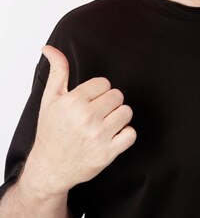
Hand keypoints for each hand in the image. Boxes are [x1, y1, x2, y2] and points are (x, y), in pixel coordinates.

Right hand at [27, 45, 136, 194]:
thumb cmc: (51, 132)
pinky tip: (111, 136)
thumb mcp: (50, 99)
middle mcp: (86, 118)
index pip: (104, 83)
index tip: (88, 102)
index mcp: (73, 102)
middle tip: (96, 114)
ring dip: (118, 118)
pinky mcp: (108, 153)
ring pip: (126, 112)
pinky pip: (131, 134)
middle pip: (117, 96)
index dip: (98, 92)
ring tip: (103, 124)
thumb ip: (57, 71)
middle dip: (109, 103)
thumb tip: (50, 49)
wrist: (49, 168)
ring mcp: (98, 136)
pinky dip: (124, 135)